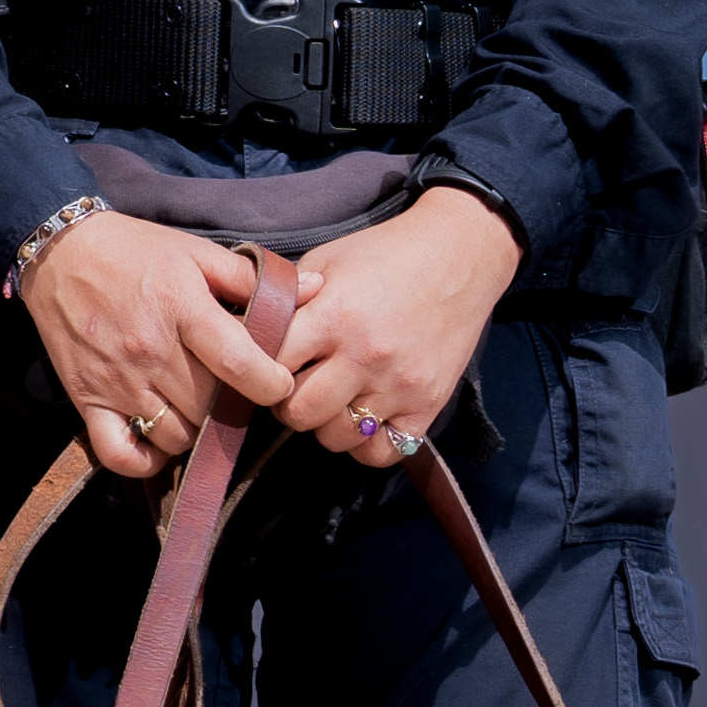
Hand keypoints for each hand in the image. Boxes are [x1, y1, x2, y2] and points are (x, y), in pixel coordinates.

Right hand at [21, 210, 297, 479]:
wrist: (60, 251)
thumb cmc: (135, 250)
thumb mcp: (196, 251)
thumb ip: (252, 277)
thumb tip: (314, 289)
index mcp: (182, 308)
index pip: (241, 366)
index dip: (272, 385)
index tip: (279, 384)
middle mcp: (150, 350)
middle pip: (211, 407)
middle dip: (232, 405)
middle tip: (234, 393)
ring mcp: (117, 380)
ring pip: (176, 436)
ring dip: (194, 430)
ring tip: (196, 406)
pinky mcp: (87, 400)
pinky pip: (121, 454)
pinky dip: (146, 459)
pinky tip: (159, 439)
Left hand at [273, 186, 517, 466]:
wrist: (459, 254)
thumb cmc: (386, 253)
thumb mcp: (328, 260)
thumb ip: (289, 298)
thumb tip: (247, 328)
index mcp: (334, 316)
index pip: (270, 365)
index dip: (259, 366)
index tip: (265, 361)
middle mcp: (365, 355)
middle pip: (297, 413)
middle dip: (287, 402)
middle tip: (296, 385)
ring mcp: (399, 385)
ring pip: (336, 437)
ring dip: (325, 423)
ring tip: (332, 398)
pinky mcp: (428, 405)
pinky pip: (381, 453)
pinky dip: (365, 444)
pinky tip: (363, 416)